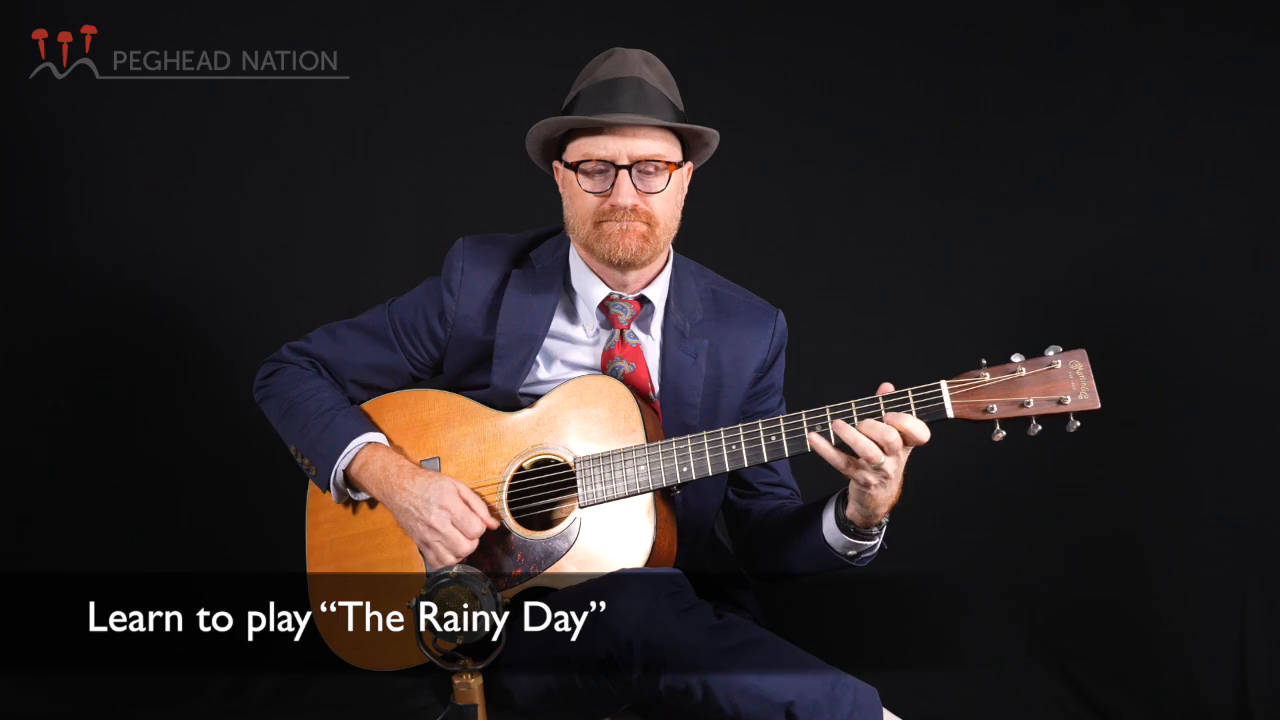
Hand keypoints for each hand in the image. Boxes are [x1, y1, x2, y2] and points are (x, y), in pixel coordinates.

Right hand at [347, 444, 500, 568]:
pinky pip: (437, 564)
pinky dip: (447, 560)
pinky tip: (449, 548)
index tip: (475, 521)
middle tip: (468, 531)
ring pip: (453, 560)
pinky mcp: (420, 544)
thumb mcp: (458, 486)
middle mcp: (437, 523)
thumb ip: (479, 506)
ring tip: (459, 539)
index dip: (480, 527)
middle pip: (466, 548)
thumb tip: (493, 524)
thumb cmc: (429, 484)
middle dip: (473, 541)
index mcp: (448, 505)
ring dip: (461, 552)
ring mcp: (427, 536)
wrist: (400, 487)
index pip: (476, 530)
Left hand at [808, 382, 930, 527]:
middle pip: (890, 438)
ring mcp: (878, 470)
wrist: (878, 497)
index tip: (889, 415)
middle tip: (861, 422)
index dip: (907, 422)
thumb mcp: (891, 437)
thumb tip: (887, 387)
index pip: (920, 434)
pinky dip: (826, 449)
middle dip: (873, 425)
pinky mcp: (860, 479)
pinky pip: (842, 463)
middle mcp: (895, 458)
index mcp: (906, 444)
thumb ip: (888, 409)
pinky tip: (813, 437)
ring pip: (868, 452)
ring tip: (836, 424)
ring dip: (851, 435)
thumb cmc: (884, 458)